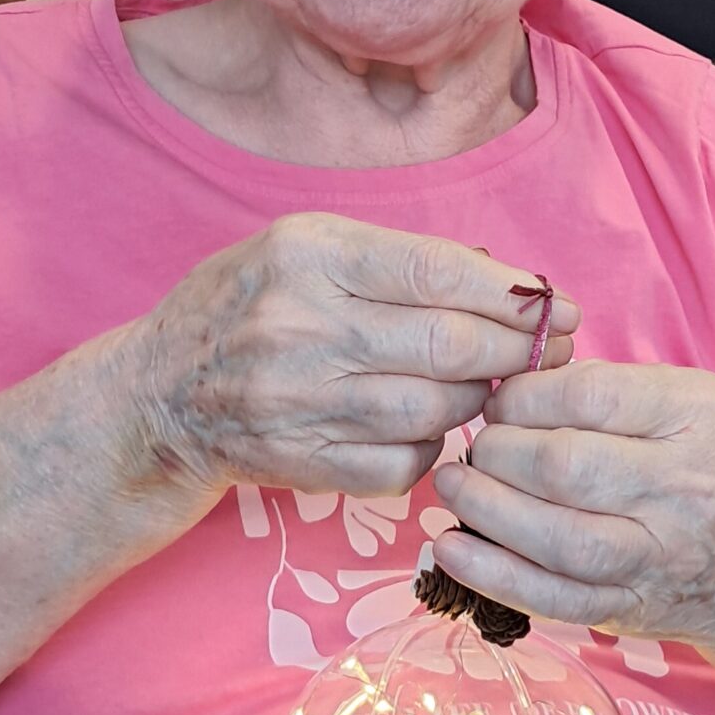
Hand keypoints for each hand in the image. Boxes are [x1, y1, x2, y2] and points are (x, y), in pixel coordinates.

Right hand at [127, 214, 576, 500]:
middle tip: (550, 353)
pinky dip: (436, 451)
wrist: (159, 395)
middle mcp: (301, 327)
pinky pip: (405, 465)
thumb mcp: (304, 248)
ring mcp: (299, 402)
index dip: (513, 295)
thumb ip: (398, 259)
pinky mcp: (303, 463)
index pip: (440, 272)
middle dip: (519, 352)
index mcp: (308, 255)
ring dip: (479, 401)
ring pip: (436, 412)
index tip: (556, 306)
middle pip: (450, 347)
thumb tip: (506, 282)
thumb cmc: (248, 307)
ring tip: (488, 386)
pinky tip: (431, 431)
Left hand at [428, 360, 714, 647]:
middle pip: (562, 466)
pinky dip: (494, 576)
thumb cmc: (712, 468)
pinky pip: (553, 598)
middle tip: (477, 449)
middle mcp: (687, 488)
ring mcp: (661, 557)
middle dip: (497, 453)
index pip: (586, 395)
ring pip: (554, 537)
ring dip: (484, 509)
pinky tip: (453, 550)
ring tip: (452, 487)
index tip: (498, 404)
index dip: (522, 397)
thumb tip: (505, 390)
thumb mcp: (686, 404)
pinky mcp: (633, 608)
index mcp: (699, 416)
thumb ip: (605, 391)